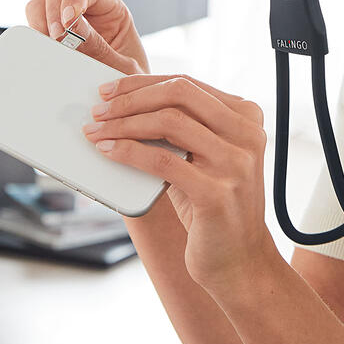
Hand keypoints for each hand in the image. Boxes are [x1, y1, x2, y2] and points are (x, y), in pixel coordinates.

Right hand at [25, 0, 149, 74]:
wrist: (125, 105)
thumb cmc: (131, 82)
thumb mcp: (124, 67)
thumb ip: (99, 48)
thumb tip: (69, 30)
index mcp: (111, 10)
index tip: (68, 20)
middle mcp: (85, 12)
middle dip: (53, 4)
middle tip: (57, 34)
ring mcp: (62, 26)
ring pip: (37, 5)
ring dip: (39, 22)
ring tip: (53, 47)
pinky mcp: (48, 43)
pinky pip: (31, 32)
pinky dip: (32, 41)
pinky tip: (44, 55)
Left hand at [82, 72, 277, 295]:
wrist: (239, 261)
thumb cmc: (213, 206)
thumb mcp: (206, 158)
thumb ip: (185, 129)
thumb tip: (126, 105)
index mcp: (246, 117)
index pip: (189, 84)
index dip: (144, 83)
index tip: (110, 89)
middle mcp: (247, 134)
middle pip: (180, 95)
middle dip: (131, 98)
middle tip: (99, 109)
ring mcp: (235, 163)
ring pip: (169, 122)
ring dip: (123, 123)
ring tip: (96, 130)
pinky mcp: (217, 193)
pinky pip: (162, 161)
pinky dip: (128, 152)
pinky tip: (108, 151)